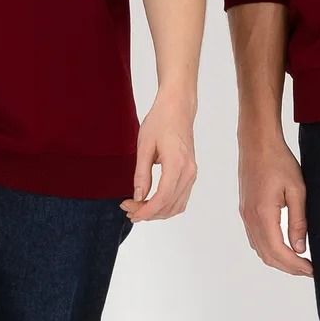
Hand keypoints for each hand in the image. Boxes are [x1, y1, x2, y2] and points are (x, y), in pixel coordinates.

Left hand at [121, 89, 197, 222]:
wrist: (178, 108)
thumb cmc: (160, 122)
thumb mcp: (144, 146)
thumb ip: (141, 174)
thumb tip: (138, 198)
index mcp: (177, 164)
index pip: (162, 198)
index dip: (146, 210)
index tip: (130, 213)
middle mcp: (189, 172)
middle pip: (169, 205)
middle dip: (148, 212)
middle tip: (127, 208)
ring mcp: (192, 174)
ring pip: (177, 206)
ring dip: (157, 212)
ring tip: (137, 207)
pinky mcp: (191, 173)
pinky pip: (181, 198)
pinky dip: (166, 206)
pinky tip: (151, 203)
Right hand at [239, 135, 312, 275]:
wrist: (257, 143)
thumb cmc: (279, 161)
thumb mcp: (297, 190)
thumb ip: (298, 221)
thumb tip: (300, 248)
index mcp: (262, 214)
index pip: (278, 251)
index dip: (295, 265)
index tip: (311, 270)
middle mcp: (250, 218)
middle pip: (267, 255)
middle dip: (288, 267)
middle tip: (308, 270)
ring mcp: (245, 215)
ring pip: (259, 249)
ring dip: (278, 260)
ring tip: (299, 261)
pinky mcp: (245, 211)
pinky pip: (255, 238)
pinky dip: (269, 249)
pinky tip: (283, 247)